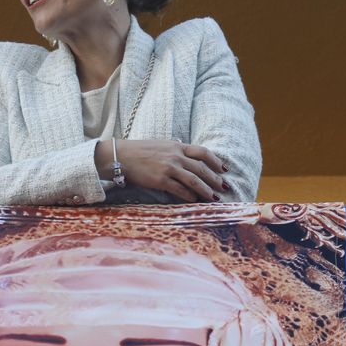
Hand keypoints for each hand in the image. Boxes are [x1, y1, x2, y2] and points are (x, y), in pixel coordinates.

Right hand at [105, 139, 231, 202]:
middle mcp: (175, 156)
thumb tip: (187, 152)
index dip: (216, 161)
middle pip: (202, 168)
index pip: (203, 152)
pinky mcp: (160, 180)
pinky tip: (194, 201)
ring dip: (206, 190)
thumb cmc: (140, 151)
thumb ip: (175, 149)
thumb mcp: (161, 145)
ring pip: (194, 180)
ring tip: (214, 198)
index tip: (224, 169)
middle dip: (215, 179)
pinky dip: (189, 196)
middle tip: (224, 187)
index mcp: (177, 146)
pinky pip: (180, 189)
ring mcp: (168, 168)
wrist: (121, 156)